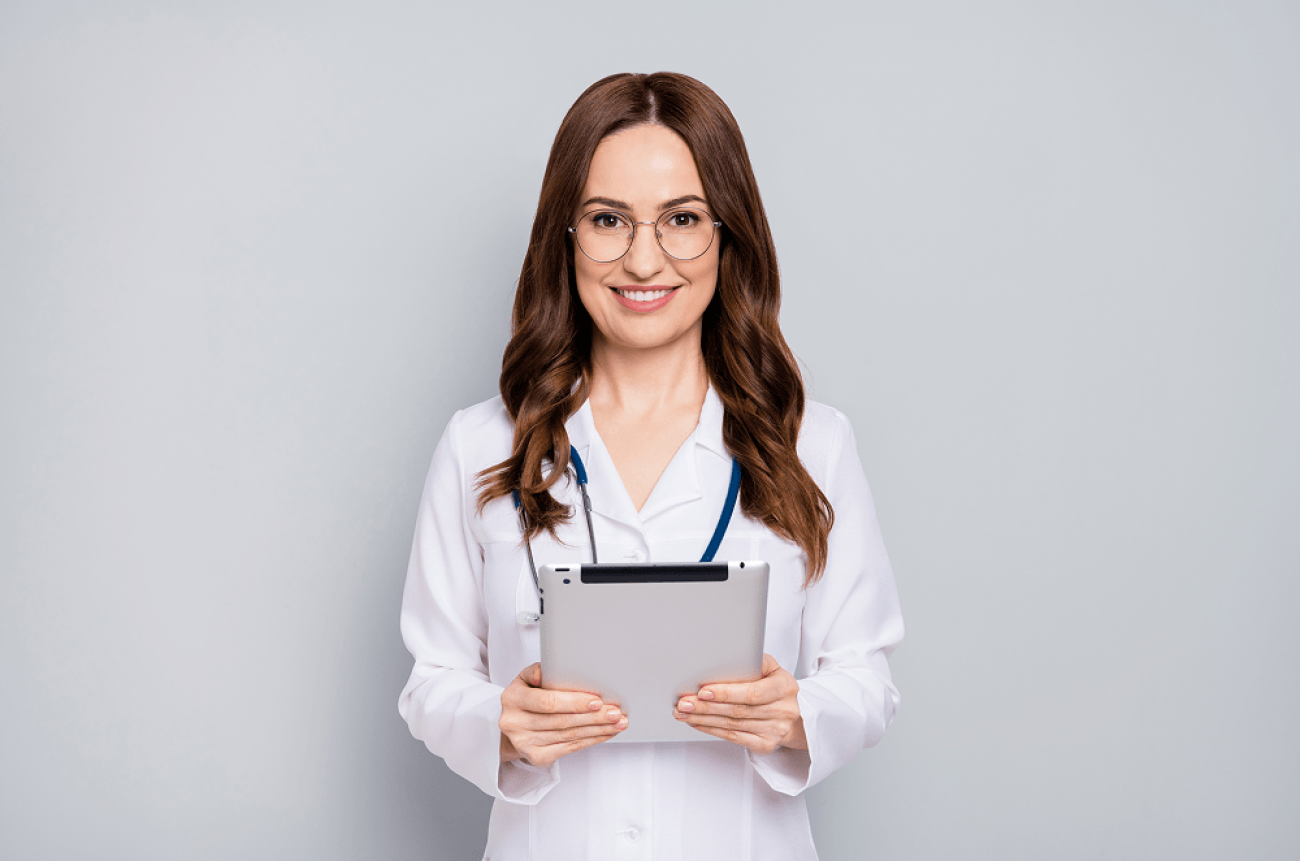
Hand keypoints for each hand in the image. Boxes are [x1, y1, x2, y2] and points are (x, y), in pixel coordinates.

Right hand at [499, 663, 626, 766]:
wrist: (512, 726)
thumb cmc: (525, 698)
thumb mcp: (526, 679)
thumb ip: (537, 671)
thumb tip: (547, 670)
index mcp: (512, 699)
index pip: (547, 702)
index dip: (574, 702)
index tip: (597, 701)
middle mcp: (515, 723)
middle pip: (562, 721)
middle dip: (593, 717)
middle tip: (615, 712)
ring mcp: (525, 743)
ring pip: (569, 736)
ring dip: (597, 729)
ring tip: (617, 722)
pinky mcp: (536, 757)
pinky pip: (569, 748)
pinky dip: (591, 740)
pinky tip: (605, 733)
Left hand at [673, 653, 806, 754]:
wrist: (793, 714)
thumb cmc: (774, 685)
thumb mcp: (770, 667)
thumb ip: (751, 662)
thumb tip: (721, 660)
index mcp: (785, 686)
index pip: (753, 692)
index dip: (727, 692)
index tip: (703, 690)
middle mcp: (783, 710)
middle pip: (738, 710)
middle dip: (706, 706)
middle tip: (684, 702)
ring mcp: (775, 730)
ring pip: (732, 725)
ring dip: (703, 718)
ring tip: (684, 711)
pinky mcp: (765, 744)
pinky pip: (733, 737)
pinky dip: (711, 729)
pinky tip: (697, 722)